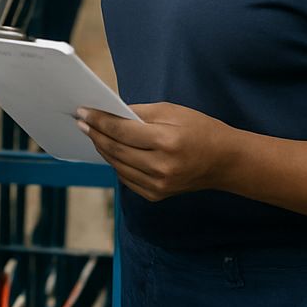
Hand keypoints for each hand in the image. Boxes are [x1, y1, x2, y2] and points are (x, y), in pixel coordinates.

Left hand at [77, 103, 240, 201]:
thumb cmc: (200, 130)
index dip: (98, 120)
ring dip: (102, 148)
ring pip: (117, 165)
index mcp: (166, 142)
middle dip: (95, 133)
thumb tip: (109, 112)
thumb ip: (139, 112)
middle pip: (115, 149)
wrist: (225, 162)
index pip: (121, 131)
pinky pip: (126, 178)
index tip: (82, 111)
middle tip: (81, 122)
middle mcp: (161, 167)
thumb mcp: (172, 112)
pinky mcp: (157, 195)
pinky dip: (116, 163)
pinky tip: (110, 151)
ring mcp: (159, 185)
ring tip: (92, 134)